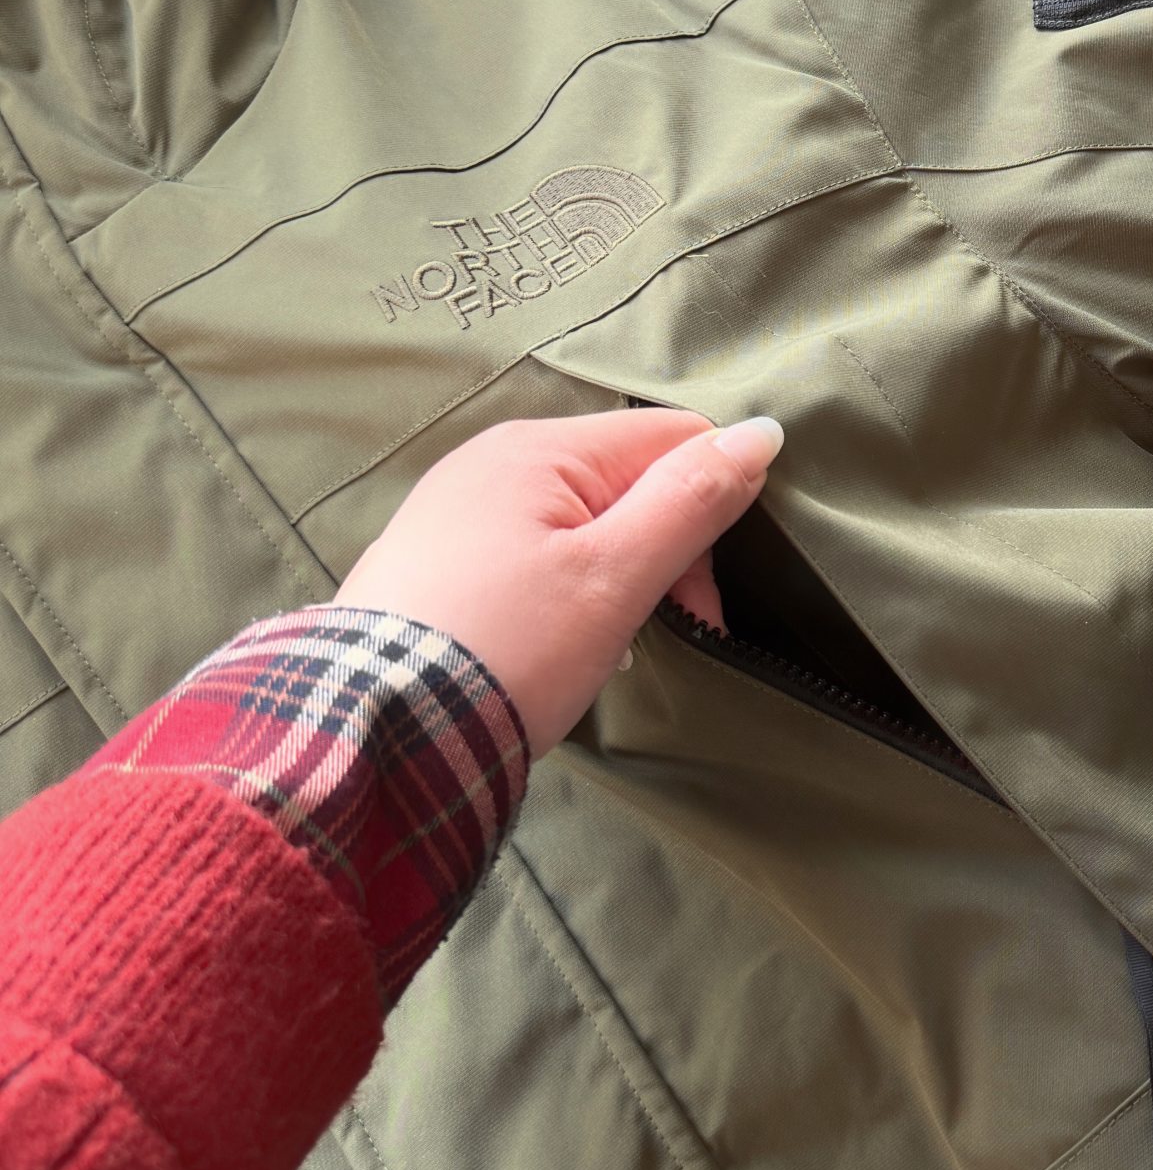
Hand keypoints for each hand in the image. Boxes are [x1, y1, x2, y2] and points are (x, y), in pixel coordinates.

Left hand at [334, 410, 782, 757]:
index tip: (701, 600)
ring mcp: (454, 510)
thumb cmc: (506, 649)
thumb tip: (760, 432)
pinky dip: (562, 594)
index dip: (709, 510)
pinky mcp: (433, 562)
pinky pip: (531, 554)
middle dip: (664, 553)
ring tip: (602, 650)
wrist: (375, 737)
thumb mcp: (616, 575)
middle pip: (627, 479)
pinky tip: (553, 647)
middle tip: (666, 634)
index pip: (672, 437)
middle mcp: (490, 459)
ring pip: (581, 521)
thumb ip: (691, 499)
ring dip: (616, 580)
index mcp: (538, 447)